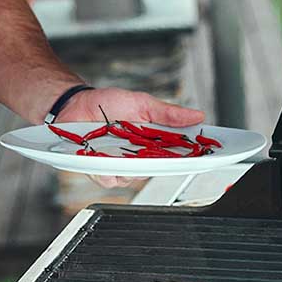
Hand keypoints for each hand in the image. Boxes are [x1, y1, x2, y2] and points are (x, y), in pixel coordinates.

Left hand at [58, 88, 205, 188]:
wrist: (75, 104)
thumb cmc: (107, 103)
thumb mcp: (141, 103)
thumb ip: (167, 113)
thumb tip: (197, 115)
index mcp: (152, 142)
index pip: (178, 154)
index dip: (193, 157)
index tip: (206, 155)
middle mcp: (138, 157)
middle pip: (157, 170)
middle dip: (162, 164)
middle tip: (162, 153)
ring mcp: (119, 165)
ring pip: (133, 178)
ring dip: (130, 166)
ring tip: (124, 151)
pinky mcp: (99, 170)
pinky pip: (108, 179)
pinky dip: (107, 171)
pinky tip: (104, 159)